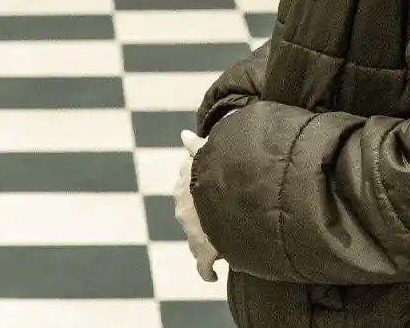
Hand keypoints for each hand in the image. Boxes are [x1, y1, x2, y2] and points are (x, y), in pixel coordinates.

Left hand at [175, 130, 220, 281]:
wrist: (226, 194)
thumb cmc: (221, 169)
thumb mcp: (208, 151)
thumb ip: (196, 145)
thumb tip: (184, 134)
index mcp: (184, 185)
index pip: (185, 193)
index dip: (199, 198)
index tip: (211, 201)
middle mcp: (183, 208)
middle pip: (190, 219)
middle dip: (202, 222)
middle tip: (220, 224)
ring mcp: (192, 232)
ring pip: (196, 241)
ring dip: (207, 243)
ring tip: (223, 246)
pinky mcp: (203, 252)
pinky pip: (203, 267)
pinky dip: (207, 271)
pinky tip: (213, 275)